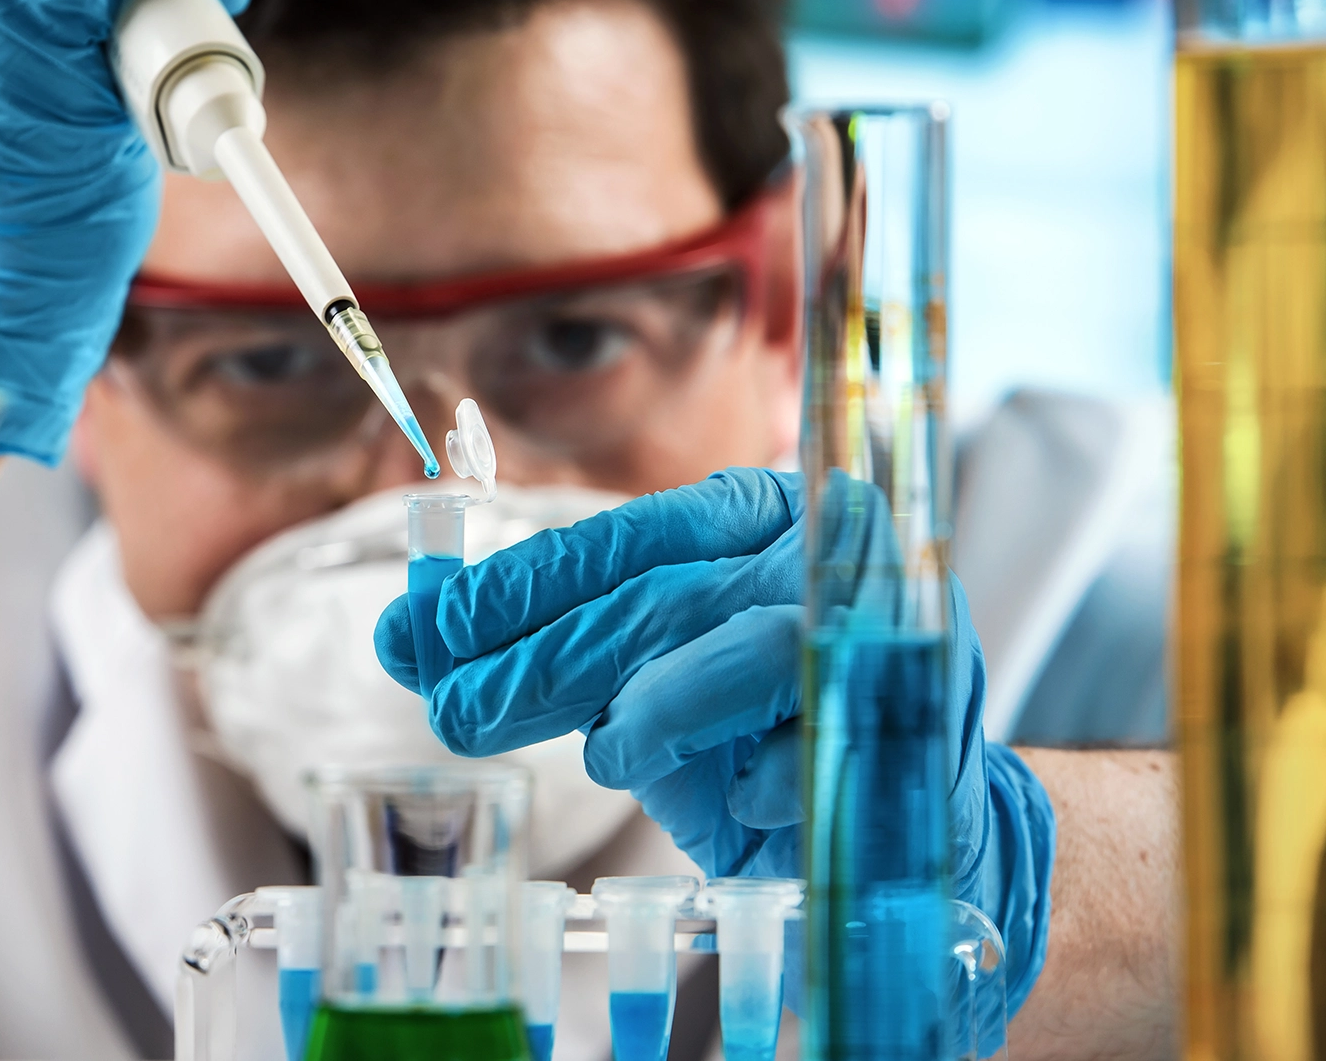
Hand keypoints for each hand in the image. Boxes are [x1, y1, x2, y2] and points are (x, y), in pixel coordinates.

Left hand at [375, 468, 1055, 1024]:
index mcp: (752, 516)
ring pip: (742, 647)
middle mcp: (819, 552)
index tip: (418, 634)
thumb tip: (409, 635)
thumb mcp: (644, 674)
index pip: (619, 542)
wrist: (912, 811)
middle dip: (539, 660)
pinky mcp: (917, 719)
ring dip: (650, 710)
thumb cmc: (757, 727)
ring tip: (603, 755)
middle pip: (659, 599)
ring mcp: (877, 630)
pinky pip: (818, 742)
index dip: (514, 589)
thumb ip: (550, 645)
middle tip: (452, 711)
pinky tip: (739, 803)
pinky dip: (762, 779)